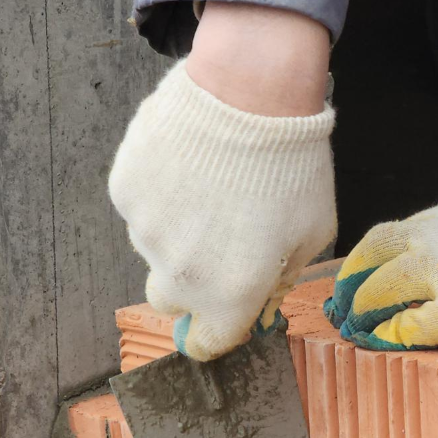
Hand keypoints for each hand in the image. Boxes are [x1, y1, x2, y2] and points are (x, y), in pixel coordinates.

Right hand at [109, 5, 334, 360]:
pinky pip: (140, 209)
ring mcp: (146, 232)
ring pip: (155, 251)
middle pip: (171, 301)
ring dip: (177, 235)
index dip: (214, 335)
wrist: (250, 93)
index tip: (221, 319)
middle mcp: (182, 273)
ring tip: (211, 190)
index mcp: (231, 294)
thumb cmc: (293, 168)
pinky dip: (160, 198)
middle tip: (219, 245)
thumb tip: (261, 305)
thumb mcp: (312, 234)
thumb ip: (282, 281)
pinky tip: (189, 168)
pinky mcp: (125, 191)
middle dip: (193, 286)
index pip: (205, 345)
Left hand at [324, 191, 437, 349]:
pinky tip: (387, 345)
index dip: (368, 260)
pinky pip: (417, 323)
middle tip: (343, 310)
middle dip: (353, 284)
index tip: (356, 281)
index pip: (396, 231)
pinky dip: (395, 335)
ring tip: (356, 331)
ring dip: (364, 311)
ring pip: (386, 285)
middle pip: (379, 252)